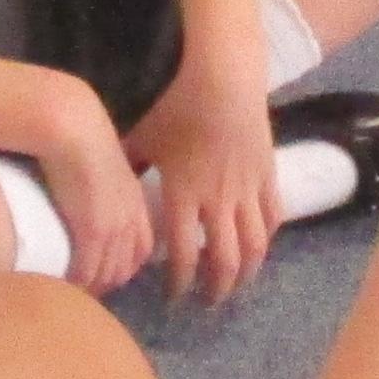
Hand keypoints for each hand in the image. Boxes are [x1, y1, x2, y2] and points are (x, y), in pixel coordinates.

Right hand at [28, 78, 153, 295]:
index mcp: (135, 205)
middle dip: (107, 283)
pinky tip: (63, 284)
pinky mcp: (92, 233)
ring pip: (107, 274)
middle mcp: (130, 221)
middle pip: (125, 268)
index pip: (140, 250)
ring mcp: (113, 229)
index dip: (123, 266)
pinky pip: (87, 271)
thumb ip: (104, 188)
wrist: (73, 129)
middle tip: (83, 289)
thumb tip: (88, 198)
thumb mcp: (104, 167)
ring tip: (70, 291)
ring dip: (91, 287)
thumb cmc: (82, 139)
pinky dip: (77, 282)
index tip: (103, 273)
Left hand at [125, 55, 279, 303]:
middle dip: (216, 288)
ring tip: (238, 282)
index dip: (179, 282)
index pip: (182, 254)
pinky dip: (268, 236)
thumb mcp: (142, 135)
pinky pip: (273, 214)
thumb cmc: (176, 104)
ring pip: (254, 245)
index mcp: (184, 195)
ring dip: (246, 271)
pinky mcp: (268, 174)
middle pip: (223, 259)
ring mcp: (248, 189)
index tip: (173, 297)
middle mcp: (218, 200)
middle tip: (208, 301)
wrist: (223, 77)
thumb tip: (104, 187)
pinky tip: (260, 245)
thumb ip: (126, 166)